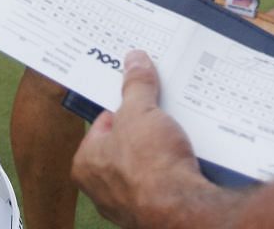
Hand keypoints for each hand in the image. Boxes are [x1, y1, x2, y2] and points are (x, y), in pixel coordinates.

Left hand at [73, 50, 212, 226]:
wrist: (184, 210)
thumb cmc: (149, 166)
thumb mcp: (140, 111)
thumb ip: (135, 85)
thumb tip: (135, 61)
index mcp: (86, 164)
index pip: (102, 124)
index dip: (123, 106)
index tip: (138, 95)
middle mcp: (104, 189)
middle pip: (126, 144)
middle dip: (145, 127)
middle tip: (160, 112)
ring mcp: (130, 203)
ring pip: (147, 164)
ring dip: (161, 148)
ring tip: (176, 131)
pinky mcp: (156, 212)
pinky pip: (165, 182)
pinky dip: (175, 168)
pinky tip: (187, 155)